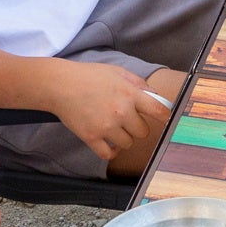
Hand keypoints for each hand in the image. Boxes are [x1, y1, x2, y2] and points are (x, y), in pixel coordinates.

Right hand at [46, 57, 179, 159]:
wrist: (59, 85)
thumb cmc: (88, 76)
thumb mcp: (117, 72)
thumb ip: (139, 84)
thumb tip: (156, 97)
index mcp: (130, 94)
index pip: (159, 111)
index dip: (165, 117)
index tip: (166, 121)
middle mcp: (121, 112)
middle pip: (143, 132)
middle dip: (137, 127)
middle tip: (127, 120)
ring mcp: (106, 127)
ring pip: (128, 144)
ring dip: (124, 138)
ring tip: (113, 128)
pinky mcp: (91, 138)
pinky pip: (109, 154)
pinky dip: (111, 151)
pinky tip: (109, 144)